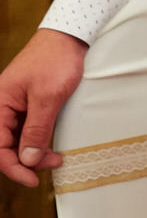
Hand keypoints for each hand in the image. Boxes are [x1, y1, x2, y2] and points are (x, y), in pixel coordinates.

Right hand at [0, 28, 87, 185]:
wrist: (69, 37)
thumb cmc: (55, 60)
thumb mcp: (48, 98)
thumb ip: (37, 130)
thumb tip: (27, 160)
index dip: (12, 167)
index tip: (31, 179)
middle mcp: (2, 108)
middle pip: (6, 146)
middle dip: (26, 161)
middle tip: (51, 166)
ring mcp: (14, 107)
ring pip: (18, 140)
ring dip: (34, 153)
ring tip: (56, 158)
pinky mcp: (27, 106)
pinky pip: (27, 130)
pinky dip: (37, 141)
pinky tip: (50, 148)